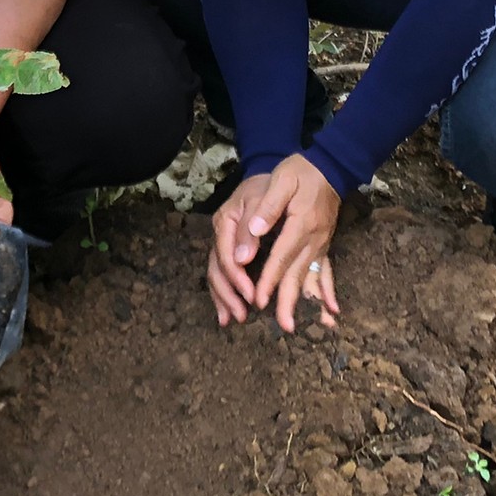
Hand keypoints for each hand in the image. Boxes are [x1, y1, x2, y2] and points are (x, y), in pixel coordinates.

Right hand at [206, 173, 269, 326]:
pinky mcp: (233, 248)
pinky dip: (226, 294)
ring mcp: (225, 241)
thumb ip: (254, 223)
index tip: (253, 296)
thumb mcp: (267, 195)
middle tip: (241, 316)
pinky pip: (224, 274)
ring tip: (231, 319)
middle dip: (228, 294)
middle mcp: (222, 233)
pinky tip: (228, 311)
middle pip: (217, 269)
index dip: (238, 278)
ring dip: (223, 299)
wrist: (279, 175)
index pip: (227, 255)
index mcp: (227, 220)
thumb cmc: (276, 184)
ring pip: (217, 275)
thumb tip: (243, 258)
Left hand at [212, 155, 342, 332]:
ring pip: (311, 278)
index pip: (281, 256)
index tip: (260, 300)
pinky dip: (328, 292)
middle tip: (284, 326)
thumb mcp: (281, 180)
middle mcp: (313, 239)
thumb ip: (268, 206)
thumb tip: (255, 230)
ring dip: (308, 303)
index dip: (270, 279)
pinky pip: (326, 272)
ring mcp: (320, 244)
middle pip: (297, 274)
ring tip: (306, 325)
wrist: (330, 167)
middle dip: (289, 301)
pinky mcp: (323, 244)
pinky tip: (333, 311)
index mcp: (300, 224)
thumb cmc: (301, 172)